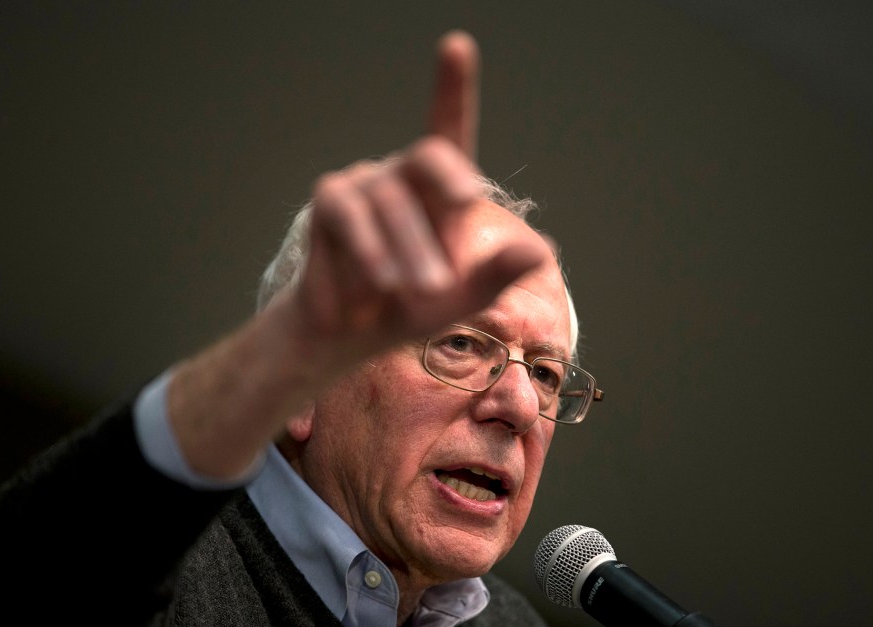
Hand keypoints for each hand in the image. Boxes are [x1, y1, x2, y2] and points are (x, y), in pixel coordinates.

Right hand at [169, 32, 547, 477]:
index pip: (448, 128)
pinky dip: (361, 259)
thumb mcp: (464, 298)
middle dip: (440, 211)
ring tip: (407, 295)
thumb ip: (499, 274)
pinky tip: (365, 293)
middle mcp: (401, 174)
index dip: (451, 86)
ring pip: (388, 202)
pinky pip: (347, 219)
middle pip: (428, 161)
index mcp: (440, 188)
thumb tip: (542, 249)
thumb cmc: (412, 308)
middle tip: (439, 281)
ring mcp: (363, 182)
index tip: (455, 45)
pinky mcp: (330, 203)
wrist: (350, 335)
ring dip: (400, 254)